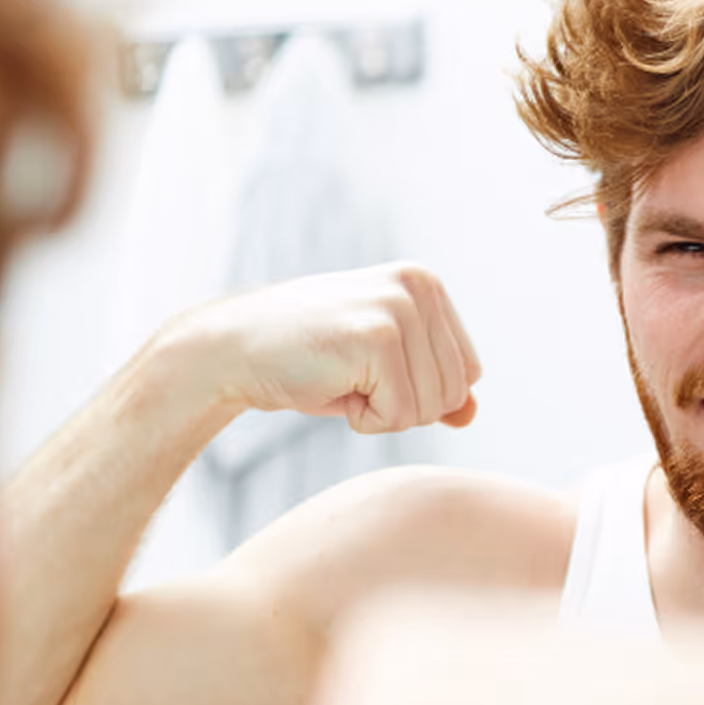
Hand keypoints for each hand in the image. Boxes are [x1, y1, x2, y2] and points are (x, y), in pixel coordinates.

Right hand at [152, 263, 481, 433]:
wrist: (232, 350)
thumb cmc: (306, 360)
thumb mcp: (380, 369)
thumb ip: (432, 386)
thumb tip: (471, 414)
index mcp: (424, 284)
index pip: (468, 372)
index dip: (420, 394)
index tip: (369, 372)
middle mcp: (418, 286)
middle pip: (455, 392)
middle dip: (404, 407)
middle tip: (351, 379)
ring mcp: (399, 308)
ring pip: (432, 408)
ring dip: (383, 414)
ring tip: (340, 379)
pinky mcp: (378, 337)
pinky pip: (400, 415)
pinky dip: (365, 420)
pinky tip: (331, 387)